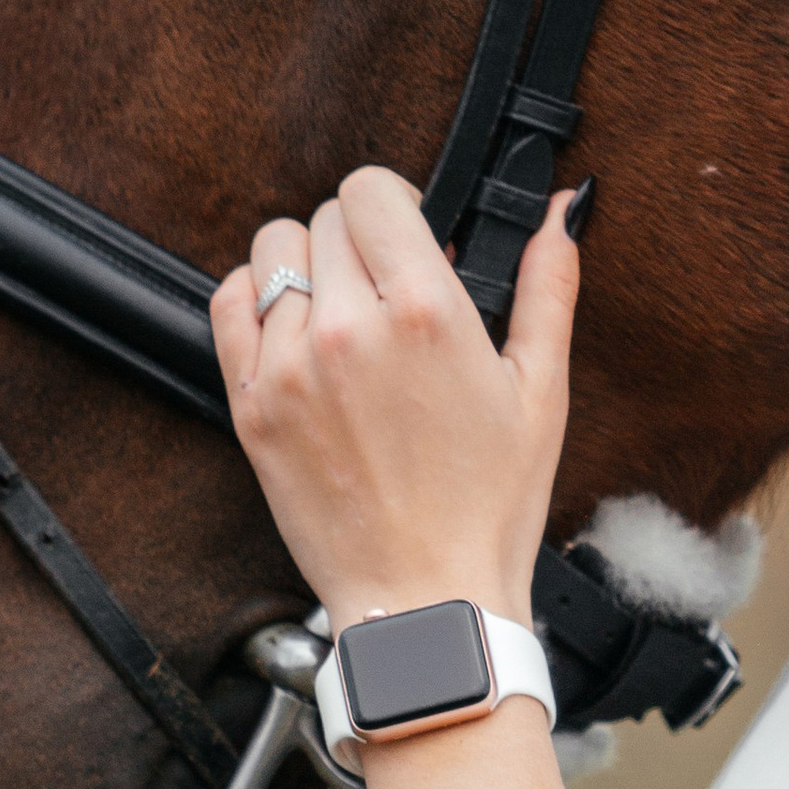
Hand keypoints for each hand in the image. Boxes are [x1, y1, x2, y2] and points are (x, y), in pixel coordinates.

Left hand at [211, 168, 579, 632]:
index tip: (413, 241)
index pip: (372, 190)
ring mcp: (290, 367)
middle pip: (325, 217)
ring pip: (272, 252)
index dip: (397, 206)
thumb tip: (560, 209)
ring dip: (308, 266)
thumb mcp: (541, 391)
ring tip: (342, 315)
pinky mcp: (251, 406)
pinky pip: (228, 305)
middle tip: (389, 295)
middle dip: (362, 242)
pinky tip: (297, 335)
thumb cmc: (489, 507)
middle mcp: (347, 329)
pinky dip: (256, 302)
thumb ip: (548, 286)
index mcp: (424, 313)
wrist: (425, 598)